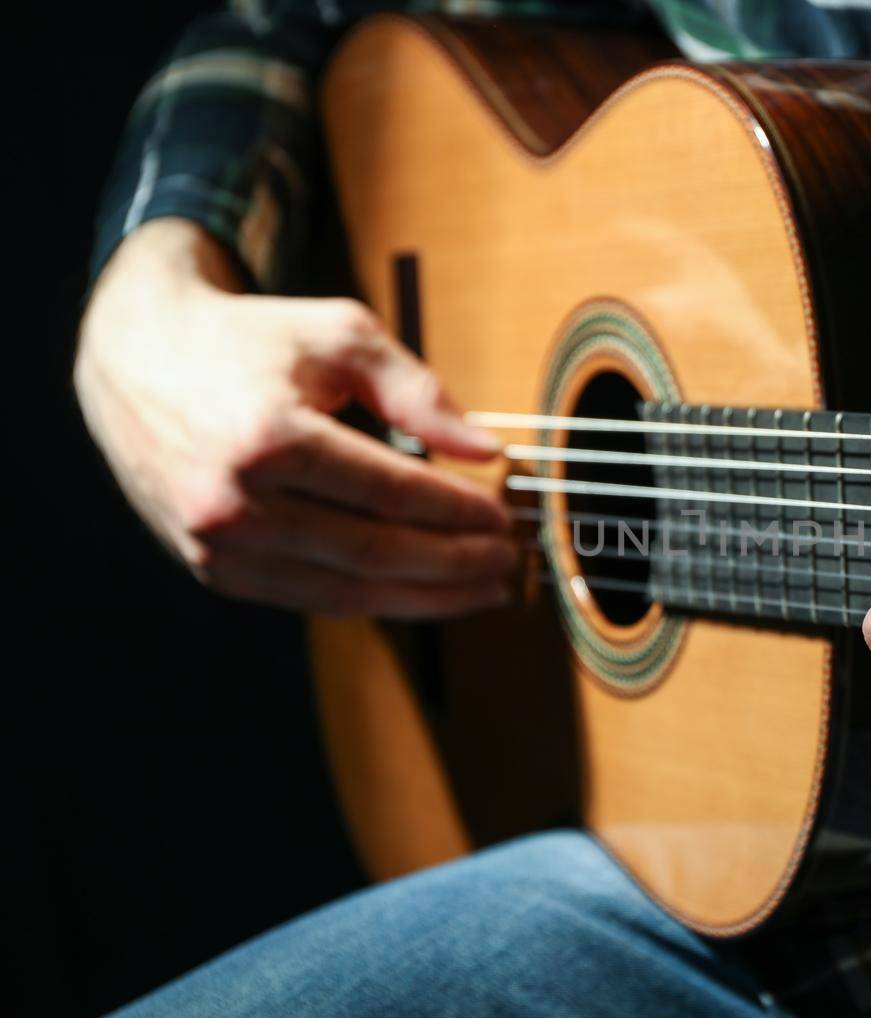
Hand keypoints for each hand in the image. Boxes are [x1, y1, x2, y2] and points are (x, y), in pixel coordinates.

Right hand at [75, 218, 515, 617]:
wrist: (136, 355)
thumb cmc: (248, 340)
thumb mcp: (341, 336)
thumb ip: (418, 391)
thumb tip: (484, 448)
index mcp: (270, 437)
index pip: (391, 492)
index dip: (456, 511)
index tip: (501, 515)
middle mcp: (235, 501)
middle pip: (373, 552)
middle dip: (452, 564)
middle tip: (505, 562)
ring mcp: (218, 544)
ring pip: (344, 590)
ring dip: (424, 598)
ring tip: (480, 590)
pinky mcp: (211, 568)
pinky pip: (308, 598)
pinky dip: (370, 598)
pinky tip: (418, 592)